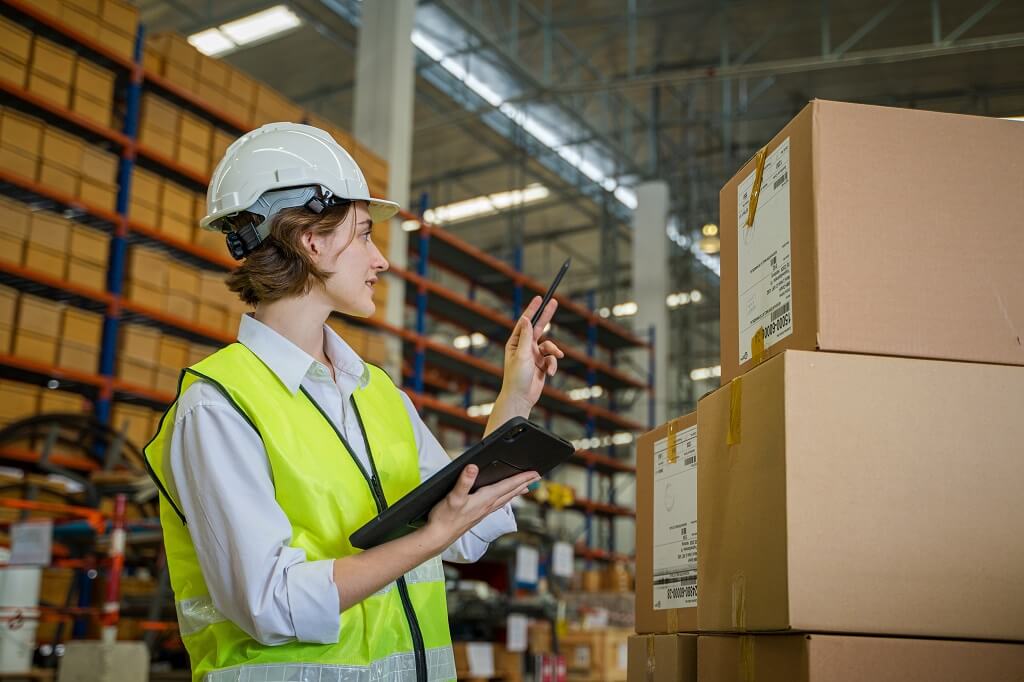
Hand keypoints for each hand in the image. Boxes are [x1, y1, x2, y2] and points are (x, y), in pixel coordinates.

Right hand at [424, 464, 538, 550]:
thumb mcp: (453, 497)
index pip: (508, 486)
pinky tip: (503, 499)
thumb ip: (464, 482)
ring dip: (516, 491)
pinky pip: (497, 504)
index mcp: (485, 499)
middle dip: (524, 483)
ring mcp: (483, 512)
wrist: (438, 537)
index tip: (535, 473)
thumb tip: (473, 467)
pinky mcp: (478, 515)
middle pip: (510, 492)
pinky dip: (505, 498)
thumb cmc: (445, 518)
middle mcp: (487, 506)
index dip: (522, 478)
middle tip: (537, 477)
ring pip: (505, 499)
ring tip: (526, 487)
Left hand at [501, 296, 564, 410]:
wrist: (520, 398)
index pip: (526, 322)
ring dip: (554, 351)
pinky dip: (553, 365)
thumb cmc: (516, 377)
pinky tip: (549, 373)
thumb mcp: (522, 355)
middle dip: (546, 316)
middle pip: (539, 327)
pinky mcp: (541, 365)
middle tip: (554, 302)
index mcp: (516, 342)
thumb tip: (525, 319)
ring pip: (549, 346)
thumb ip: (526, 337)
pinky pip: (552, 360)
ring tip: (556, 357)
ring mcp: (534, 356)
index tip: (539, 298)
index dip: (533, 309)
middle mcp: (525, 347)